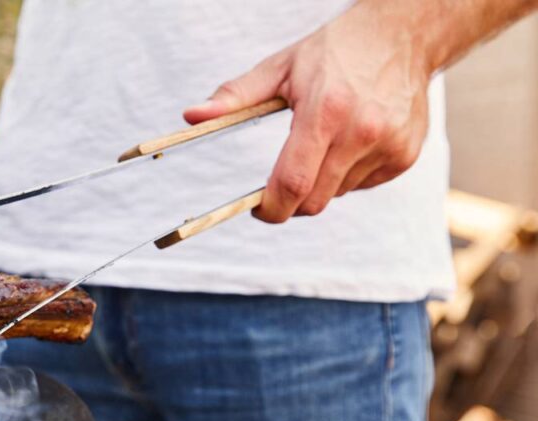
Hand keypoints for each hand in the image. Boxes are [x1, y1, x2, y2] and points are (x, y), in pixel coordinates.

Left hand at [183, 1, 431, 222]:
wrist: (402, 35)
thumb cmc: (335, 51)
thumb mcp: (280, 67)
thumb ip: (234, 96)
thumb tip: (192, 116)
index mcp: (325, 112)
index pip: (293, 182)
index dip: (271, 207)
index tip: (258, 208)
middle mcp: (361, 131)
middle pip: (315, 200)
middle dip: (291, 202)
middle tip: (281, 184)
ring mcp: (389, 145)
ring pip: (338, 194)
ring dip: (321, 183)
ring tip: (324, 143)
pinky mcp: (405, 154)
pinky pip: (363, 185)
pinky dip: (348, 175)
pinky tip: (350, 141)